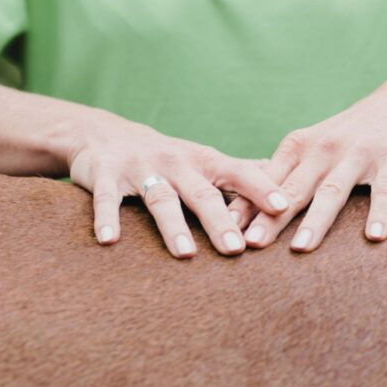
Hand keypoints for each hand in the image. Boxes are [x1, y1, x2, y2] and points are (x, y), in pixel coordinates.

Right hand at [66, 111, 289, 257]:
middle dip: (219, 221)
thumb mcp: (203, 159)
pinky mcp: (105, 174)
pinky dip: (108, 218)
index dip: (261, 189)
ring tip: (186, 254)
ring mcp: (140, 168)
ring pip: (160, 199)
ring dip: (173, 226)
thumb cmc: (166, 156)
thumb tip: (282, 177)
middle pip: (201, 193)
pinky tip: (110, 241)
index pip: (239, 173)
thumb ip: (240, 171)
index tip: (283, 208)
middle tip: (236, 249)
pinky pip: (107, 199)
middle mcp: (176, 162)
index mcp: (203, 161)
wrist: (102, 133)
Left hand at [227, 78, 386, 251]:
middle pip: (294, 189)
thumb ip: (286, 176)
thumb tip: (245, 212)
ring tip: (301, 248)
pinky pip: (385, 191)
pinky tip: (374, 237)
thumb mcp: (315, 147)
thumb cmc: (352, 133)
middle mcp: (325, 149)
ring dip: (316, 220)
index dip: (246, 205)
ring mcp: (358, 154)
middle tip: (252, 244)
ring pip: (333, 190)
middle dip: (271, 217)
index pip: (268, 181)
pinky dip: (380, 213)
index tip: (226, 230)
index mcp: (300, 147)